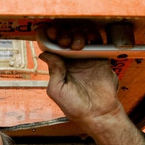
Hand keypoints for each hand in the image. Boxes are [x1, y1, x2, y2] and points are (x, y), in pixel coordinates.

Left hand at [38, 22, 144, 144]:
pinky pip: (96, 41)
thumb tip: (45, 53)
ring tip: (77, 45)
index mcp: (59, 66)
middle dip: (62, 34)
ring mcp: (86, 58)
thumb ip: (53, 70)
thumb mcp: (57, 90)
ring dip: (77, 34)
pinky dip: (92, 35)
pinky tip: (88, 37)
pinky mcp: (100, 58)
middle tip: (64, 40)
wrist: (98, 114)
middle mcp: (71, 60)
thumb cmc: (75, 106)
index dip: (49, 37)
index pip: (52, 46)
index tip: (48, 31)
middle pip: (65, 37)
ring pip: (80, 36)